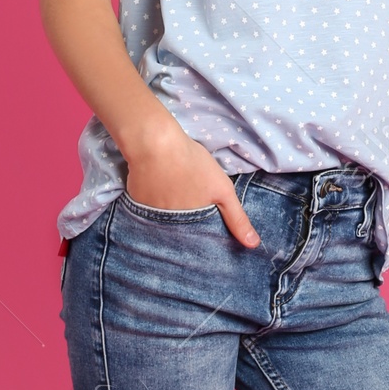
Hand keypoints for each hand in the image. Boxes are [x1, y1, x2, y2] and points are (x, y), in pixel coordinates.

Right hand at [123, 126, 258, 247]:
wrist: (155, 143)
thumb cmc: (192, 164)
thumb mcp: (223, 190)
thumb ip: (237, 218)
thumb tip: (254, 245)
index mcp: (187, 229)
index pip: (197, 244)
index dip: (205, 239)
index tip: (211, 234)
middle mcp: (165, 229)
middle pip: (180, 236)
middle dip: (188, 230)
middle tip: (194, 210)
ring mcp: (148, 217)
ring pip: (164, 224)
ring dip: (171, 218)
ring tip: (179, 199)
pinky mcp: (135, 204)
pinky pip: (148, 212)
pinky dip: (156, 206)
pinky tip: (163, 191)